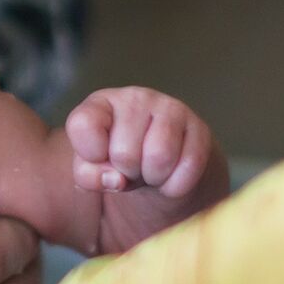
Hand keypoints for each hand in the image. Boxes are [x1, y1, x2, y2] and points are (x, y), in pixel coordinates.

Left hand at [66, 87, 216, 198]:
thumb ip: (87, 175)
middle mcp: (135, 98)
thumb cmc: (117, 163)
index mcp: (100, 103)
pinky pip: (188, 168)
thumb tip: (115, 179)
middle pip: (124, 153)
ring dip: (153, 178)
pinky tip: (170, 174)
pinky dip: (176, 185)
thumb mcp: (91, 169)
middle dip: (127, 172)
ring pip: (159, 157)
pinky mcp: (200, 128)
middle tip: (131, 168)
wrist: (161, 166)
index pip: (83, 125)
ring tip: (149, 170)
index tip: (99, 158)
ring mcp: (171, 108)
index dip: (89, 154)